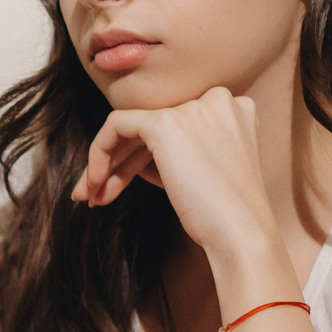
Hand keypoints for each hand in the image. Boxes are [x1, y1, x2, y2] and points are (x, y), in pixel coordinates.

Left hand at [71, 86, 276, 258]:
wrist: (240, 232)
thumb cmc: (223, 214)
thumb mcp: (202, 170)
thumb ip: (174, 151)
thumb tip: (123, 156)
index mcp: (234, 107)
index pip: (176, 125)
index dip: (145, 155)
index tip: (126, 183)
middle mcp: (215, 99)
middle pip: (152, 128)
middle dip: (120, 161)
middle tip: (97, 192)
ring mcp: (191, 108)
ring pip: (132, 128)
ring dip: (107, 164)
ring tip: (90, 197)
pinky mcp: (164, 122)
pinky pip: (116, 126)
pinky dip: (100, 153)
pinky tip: (96, 183)